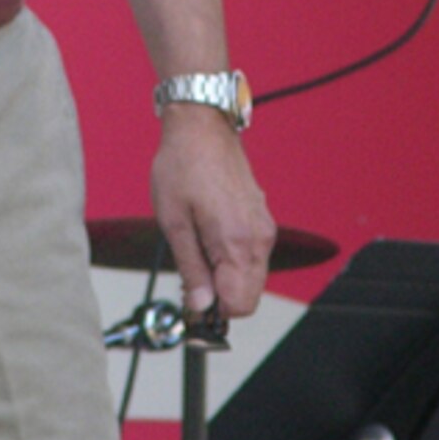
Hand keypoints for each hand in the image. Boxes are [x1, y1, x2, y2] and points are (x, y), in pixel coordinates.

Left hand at [150, 106, 275, 320]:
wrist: (202, 127)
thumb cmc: (182, 166)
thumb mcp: (173, 222)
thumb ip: (191, 270)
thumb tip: (200, 308)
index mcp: (237, 242)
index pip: (239, 305)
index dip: (213, 312)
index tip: (192, 303)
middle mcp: (259, 239)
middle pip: (248, 297)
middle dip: (220, 297)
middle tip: (190, 279)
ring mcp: (264, 229)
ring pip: (251, 279)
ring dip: (226, 279)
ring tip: (196, 249)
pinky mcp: (262, 220)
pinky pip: (252, 258)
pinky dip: (233, 261)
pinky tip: (209, 238)